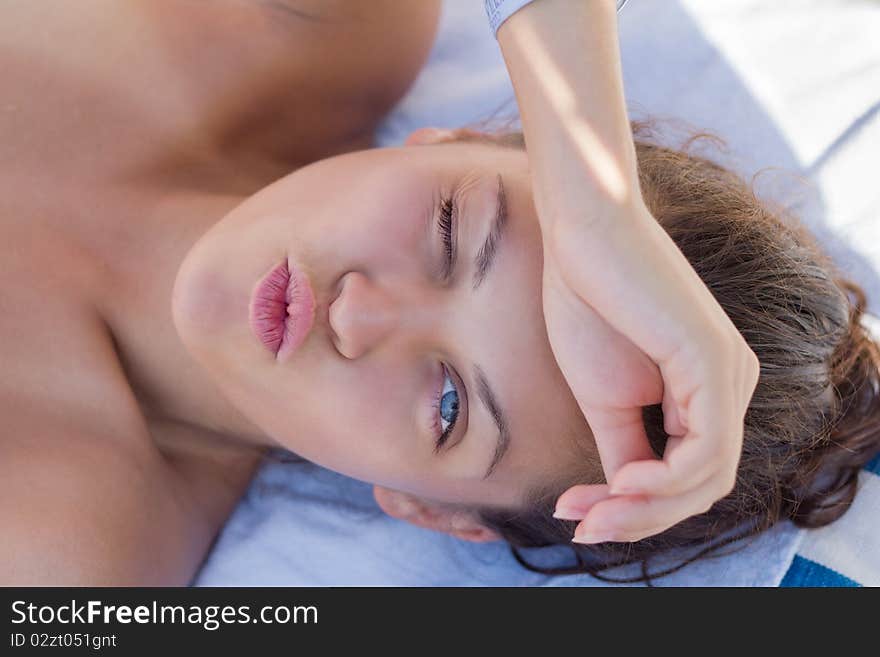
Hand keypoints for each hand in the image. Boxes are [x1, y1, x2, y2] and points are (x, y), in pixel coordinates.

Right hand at [541, 205, 760, 543]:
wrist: (580, 236)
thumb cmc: (589, 302)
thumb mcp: (606, 398)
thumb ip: (626, 449)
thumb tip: (627, 500)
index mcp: (709, 389)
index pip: (690, 474)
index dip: (637, 509)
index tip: (575, 513)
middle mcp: (732, 382)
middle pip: (704, 485)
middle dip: (642, 519)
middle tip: (583, 528)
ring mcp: (728, 372)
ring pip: (708, 478)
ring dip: (646, 509)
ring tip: (591, 515)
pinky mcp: (712, 360)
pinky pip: (704, 450)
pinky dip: (662, 481)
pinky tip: (619, 482)